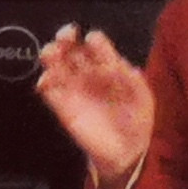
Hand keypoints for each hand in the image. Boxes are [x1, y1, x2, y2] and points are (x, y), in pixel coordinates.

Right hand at [33, 26, 151, 188]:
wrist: (126, 151)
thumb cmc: (137, 121)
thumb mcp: (143, 98)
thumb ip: (134, 80)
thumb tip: (122, 65)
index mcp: (108, 67)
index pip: (96, 45)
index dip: (92, 40)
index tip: (92, 41)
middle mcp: (88, 74)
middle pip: (71, 48)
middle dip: (66, 38)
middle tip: (65, 36)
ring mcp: (74, 89)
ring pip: (56, 64)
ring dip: (51, 55)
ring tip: (51, 53)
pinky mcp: (63, 107)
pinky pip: (49, 91)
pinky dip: (44, 82)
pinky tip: (47, 81)